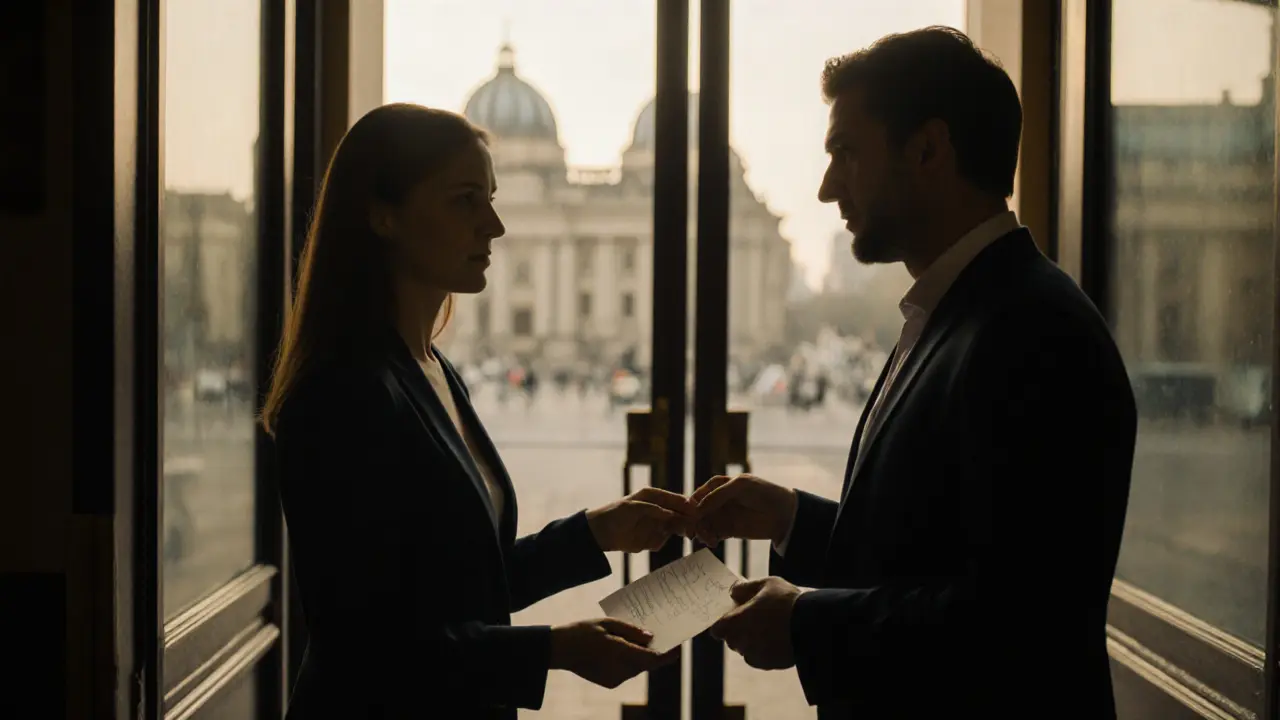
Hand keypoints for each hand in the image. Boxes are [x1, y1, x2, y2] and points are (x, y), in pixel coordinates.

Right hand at [549, 618, 676, 688]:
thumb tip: (651, 638)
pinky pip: (627, 671)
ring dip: (639, 656)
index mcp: (620, 652)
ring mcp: (615, 679)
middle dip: (653, 652)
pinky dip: (628, 661)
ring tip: (634, 640)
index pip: (653, 659)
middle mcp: (620, 670)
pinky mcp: (610, 683)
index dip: (668, 654)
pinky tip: (620, 649)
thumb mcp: (608, 623)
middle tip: (656, 637)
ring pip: (637, 668)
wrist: (559, 649)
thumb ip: (631, 630)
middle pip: (646, 663)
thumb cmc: (583, 631)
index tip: (678, 647)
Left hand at [587, 487, 695, 552]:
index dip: (689, 508)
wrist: (599, 533)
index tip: (698, 515)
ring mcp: (656, 525)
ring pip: (676, 529)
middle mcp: (659, 510)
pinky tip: (657, 544)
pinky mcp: (651, 539)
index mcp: (656, 497)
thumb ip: (653, 509)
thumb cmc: (615, 513)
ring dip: (684, 533)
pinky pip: (661, 541)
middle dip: (692, 523)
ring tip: (688, 537)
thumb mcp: (633, 508)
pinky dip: (662, 542)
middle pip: (681, 515)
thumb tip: (672, 514)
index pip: (677, 501)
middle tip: (700, 531)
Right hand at [689, 474, 796, 547]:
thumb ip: (718, 495)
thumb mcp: (741, 486)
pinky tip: (713, 542)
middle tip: (694, 532)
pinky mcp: (727, 530)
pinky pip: (712, 535)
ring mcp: (722, 516)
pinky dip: (709, 539)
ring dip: (701, 532)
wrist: (784, 514)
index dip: (691, 504)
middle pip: (697, 512)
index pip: (698, 495)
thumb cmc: (764, 493)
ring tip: (707, 539)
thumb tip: (696, 509)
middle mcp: (717, 501)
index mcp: (719, 485)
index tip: (690, 515)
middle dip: (694, 522)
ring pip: (703, 524)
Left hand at [710, 577, 800, 669]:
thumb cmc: (787, 601)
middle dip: (739, 630)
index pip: (717, 629)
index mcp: (735, 622)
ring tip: (769, 628)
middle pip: (732, 639)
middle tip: (755, 618)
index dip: (723, 623)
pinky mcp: (768, 664)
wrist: (812, 625)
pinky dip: (763, 650)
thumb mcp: (766, 584)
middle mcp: (741, 642)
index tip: (733, 616)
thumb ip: (745, 588)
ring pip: (746, 649)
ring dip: (751, 641)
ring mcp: (754, 655)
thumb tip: (733, 591)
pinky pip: (759, 658)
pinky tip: (776, 639)